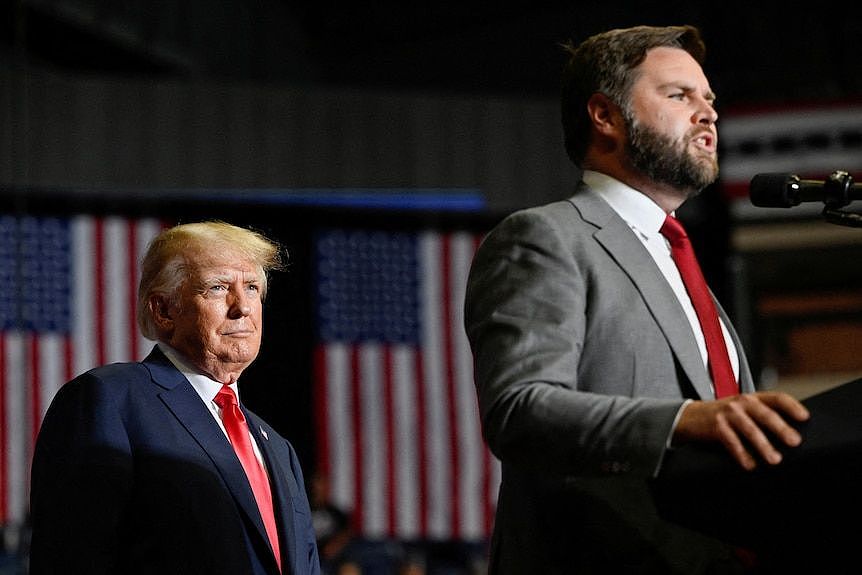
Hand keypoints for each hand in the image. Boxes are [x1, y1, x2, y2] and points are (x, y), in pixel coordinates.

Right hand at [673, 392, 809, 470]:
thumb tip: (789, 435)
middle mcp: (740, 402)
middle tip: (794, 441)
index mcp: (752, 398)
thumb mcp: (741, 410)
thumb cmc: (722, 417)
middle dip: (781, 428)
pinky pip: (732, 442)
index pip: (776, 398)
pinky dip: (742, 455)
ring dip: (764, 445)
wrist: (689, 417)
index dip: (792, 406)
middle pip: (765, 414)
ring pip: (750, 430)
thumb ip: (760, 416)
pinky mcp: (716, 426)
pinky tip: (750, 465)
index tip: (805, 418)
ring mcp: (727, 413)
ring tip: (775, 459)